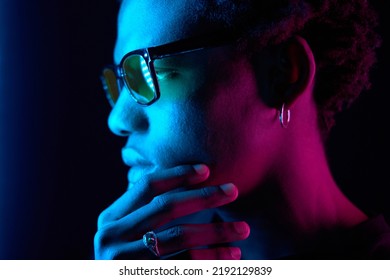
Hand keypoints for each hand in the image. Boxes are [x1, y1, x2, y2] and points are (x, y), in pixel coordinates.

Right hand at [94, 164, 249, 258]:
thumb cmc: (130, 260)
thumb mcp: (126, 233)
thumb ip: (144, 211)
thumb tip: (186, 182)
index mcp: (110, 218)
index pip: (147, 186)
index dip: (177, 175)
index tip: (206, 170)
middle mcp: (111, 237)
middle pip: (165, 207)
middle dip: (203, 196)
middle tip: (233, 190)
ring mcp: (124, 261)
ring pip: (179, 237)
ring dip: (216, 231)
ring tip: (243, 229)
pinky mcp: (142, 278)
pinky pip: (185, 265)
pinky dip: (212, 258)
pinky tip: (232, 255)